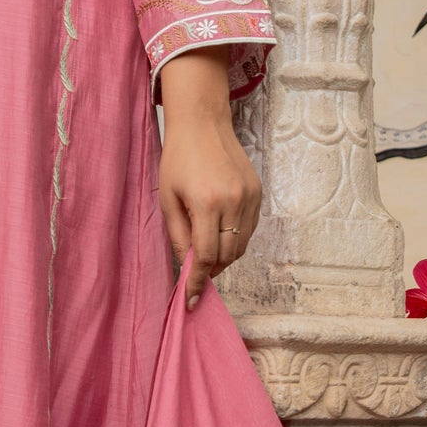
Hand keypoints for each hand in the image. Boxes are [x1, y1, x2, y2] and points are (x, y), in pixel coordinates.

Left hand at [157, 51, 261, 306]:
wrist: (203, 124)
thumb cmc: (178, 160)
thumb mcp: (168, 198)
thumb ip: (178, 235)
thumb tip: (187, 267)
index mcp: (206, 203)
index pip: (205, 257)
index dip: (198, 282)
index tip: (192, 301)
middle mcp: (233, 202)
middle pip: (226, 256)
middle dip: (211, 270)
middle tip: (195, 270)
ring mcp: (250, 198)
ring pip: (241, 247)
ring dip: (224, 257)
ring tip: (206, 248)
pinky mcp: (259, 193)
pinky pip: (249, 230)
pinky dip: (235, 239)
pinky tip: (220, 230)